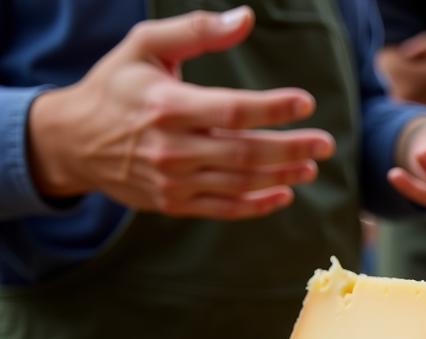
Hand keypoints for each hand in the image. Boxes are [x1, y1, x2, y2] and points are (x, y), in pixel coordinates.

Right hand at [27, 6, 335, 219]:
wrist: (75, 141)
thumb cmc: (116, 86)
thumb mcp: (145, 46)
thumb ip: (195, 32)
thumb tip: (246, 18)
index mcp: (169, 106)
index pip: (233, 110)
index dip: (274, 107)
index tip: (306, 103)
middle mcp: (174, 147)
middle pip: (246, 152)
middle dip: (291, 148)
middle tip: (325, 144)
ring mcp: (175, 181)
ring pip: (241, 182)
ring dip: (281, 175)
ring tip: (309, 166)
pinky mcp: (176, 203)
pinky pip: (226, 208)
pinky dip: (258, 204)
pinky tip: (283, 193)